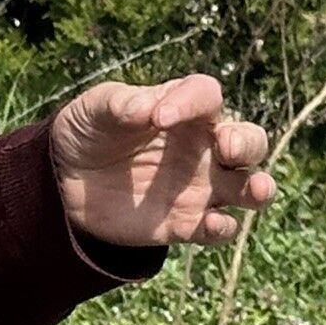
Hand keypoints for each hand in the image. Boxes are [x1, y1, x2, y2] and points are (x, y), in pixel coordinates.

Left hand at [49, 74, 274, 249]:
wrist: (66, 183)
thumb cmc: (89, 132)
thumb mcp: (94, 110)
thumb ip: (119, 105)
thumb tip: (146, 109)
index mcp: (183, 109)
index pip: (206, 96)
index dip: (190, 102)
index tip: (158, 118)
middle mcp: (203, 147)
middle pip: (249, 140)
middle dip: (248, 143)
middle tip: (228, 147)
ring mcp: (200, 187)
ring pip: (248, 186)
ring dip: (259, 188)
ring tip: (258, 190)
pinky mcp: (187, 224)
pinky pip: (218, 228)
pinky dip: (222, 228)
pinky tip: (213, 224)